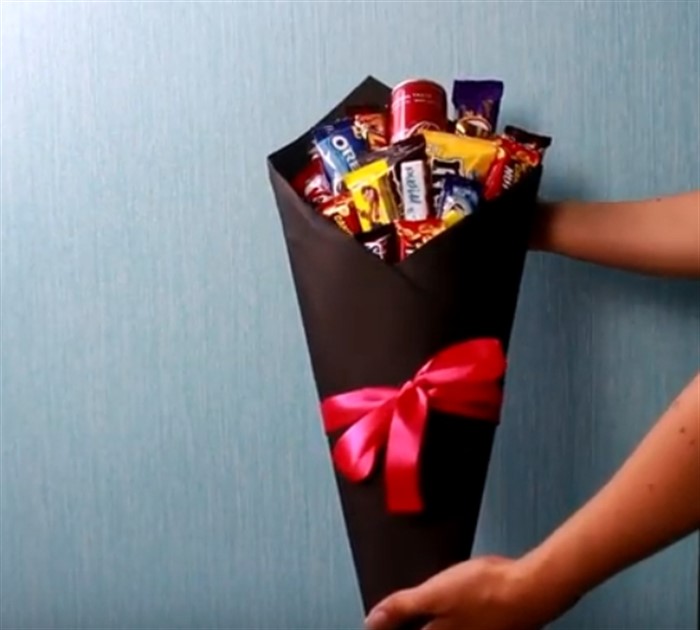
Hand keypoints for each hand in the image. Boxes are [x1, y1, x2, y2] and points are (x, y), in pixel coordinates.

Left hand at [364, 555, 573, 629]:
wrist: (530, 589)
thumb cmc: (485, 590)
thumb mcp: (435, 593)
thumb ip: (402, 607)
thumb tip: (371, 620)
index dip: (390, 626)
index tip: (382, 620)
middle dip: (411, 622)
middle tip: (397, 611)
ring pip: (440, 628)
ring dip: (428, 620)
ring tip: (423, 605)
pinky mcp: (486, 628)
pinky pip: (459, 624)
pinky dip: (448, 617)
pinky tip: (450, 604)